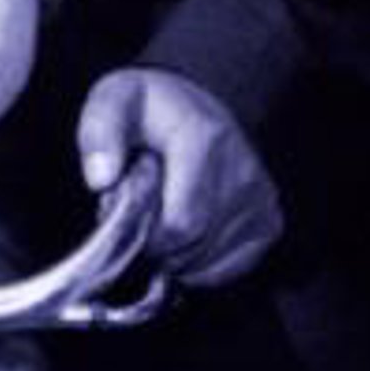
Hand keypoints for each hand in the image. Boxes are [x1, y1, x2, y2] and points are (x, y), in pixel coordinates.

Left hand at [77, 67, 282, 288]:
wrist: (198, 105)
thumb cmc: (148, 109)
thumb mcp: (113, 101)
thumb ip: (99, 132)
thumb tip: (101, 179)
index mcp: (205, 138)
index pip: (178, 224)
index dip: (144, 234)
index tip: (126, 212)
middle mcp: (243, 170)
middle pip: (192, 246)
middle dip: (155, 244)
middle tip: (143, 213)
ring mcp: (262, 199)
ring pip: (207, 263)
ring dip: (175, 254)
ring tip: (166, 214)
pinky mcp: (270, 222)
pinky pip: (226, 269)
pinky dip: (199, 263)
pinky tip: (189, 230)